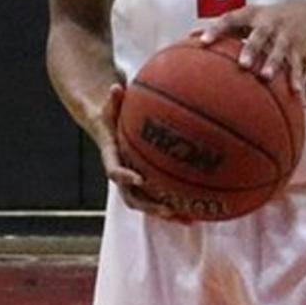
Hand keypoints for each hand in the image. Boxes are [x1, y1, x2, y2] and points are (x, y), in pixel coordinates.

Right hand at [90, 85, 177, 218]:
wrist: (106, 128)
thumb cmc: (111, 115)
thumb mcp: (111, 106)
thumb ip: (114, 99)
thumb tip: (115, 85)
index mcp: (112, 158)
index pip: (114, 172)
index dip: (125, 177)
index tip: (140, 179)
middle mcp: (122, 175)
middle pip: (133, 198)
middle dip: (151, 206)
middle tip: (169, 209)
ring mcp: (134, 183)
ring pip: (149, 204)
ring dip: (167, 213)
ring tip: (189, 219)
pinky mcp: (146, 184)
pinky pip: (161, 198)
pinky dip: (177, 205)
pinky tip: (199, 211)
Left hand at [198, 2, 305, 89]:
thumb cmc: (265, 20)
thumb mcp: (247, 19)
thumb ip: (224, 29)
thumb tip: (190, 38)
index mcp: (251, 14)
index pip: (230, 19)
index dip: (216, 29)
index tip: (203, 41)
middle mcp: (268, 23)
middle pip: (259, 36)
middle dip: (251, 49)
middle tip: (242, 65)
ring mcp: (285, 36)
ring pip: (279, 50)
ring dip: (273, 63)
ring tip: (265, 77)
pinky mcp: (298, 48)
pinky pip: (296, 63)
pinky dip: (295, 76)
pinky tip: (294, 91)